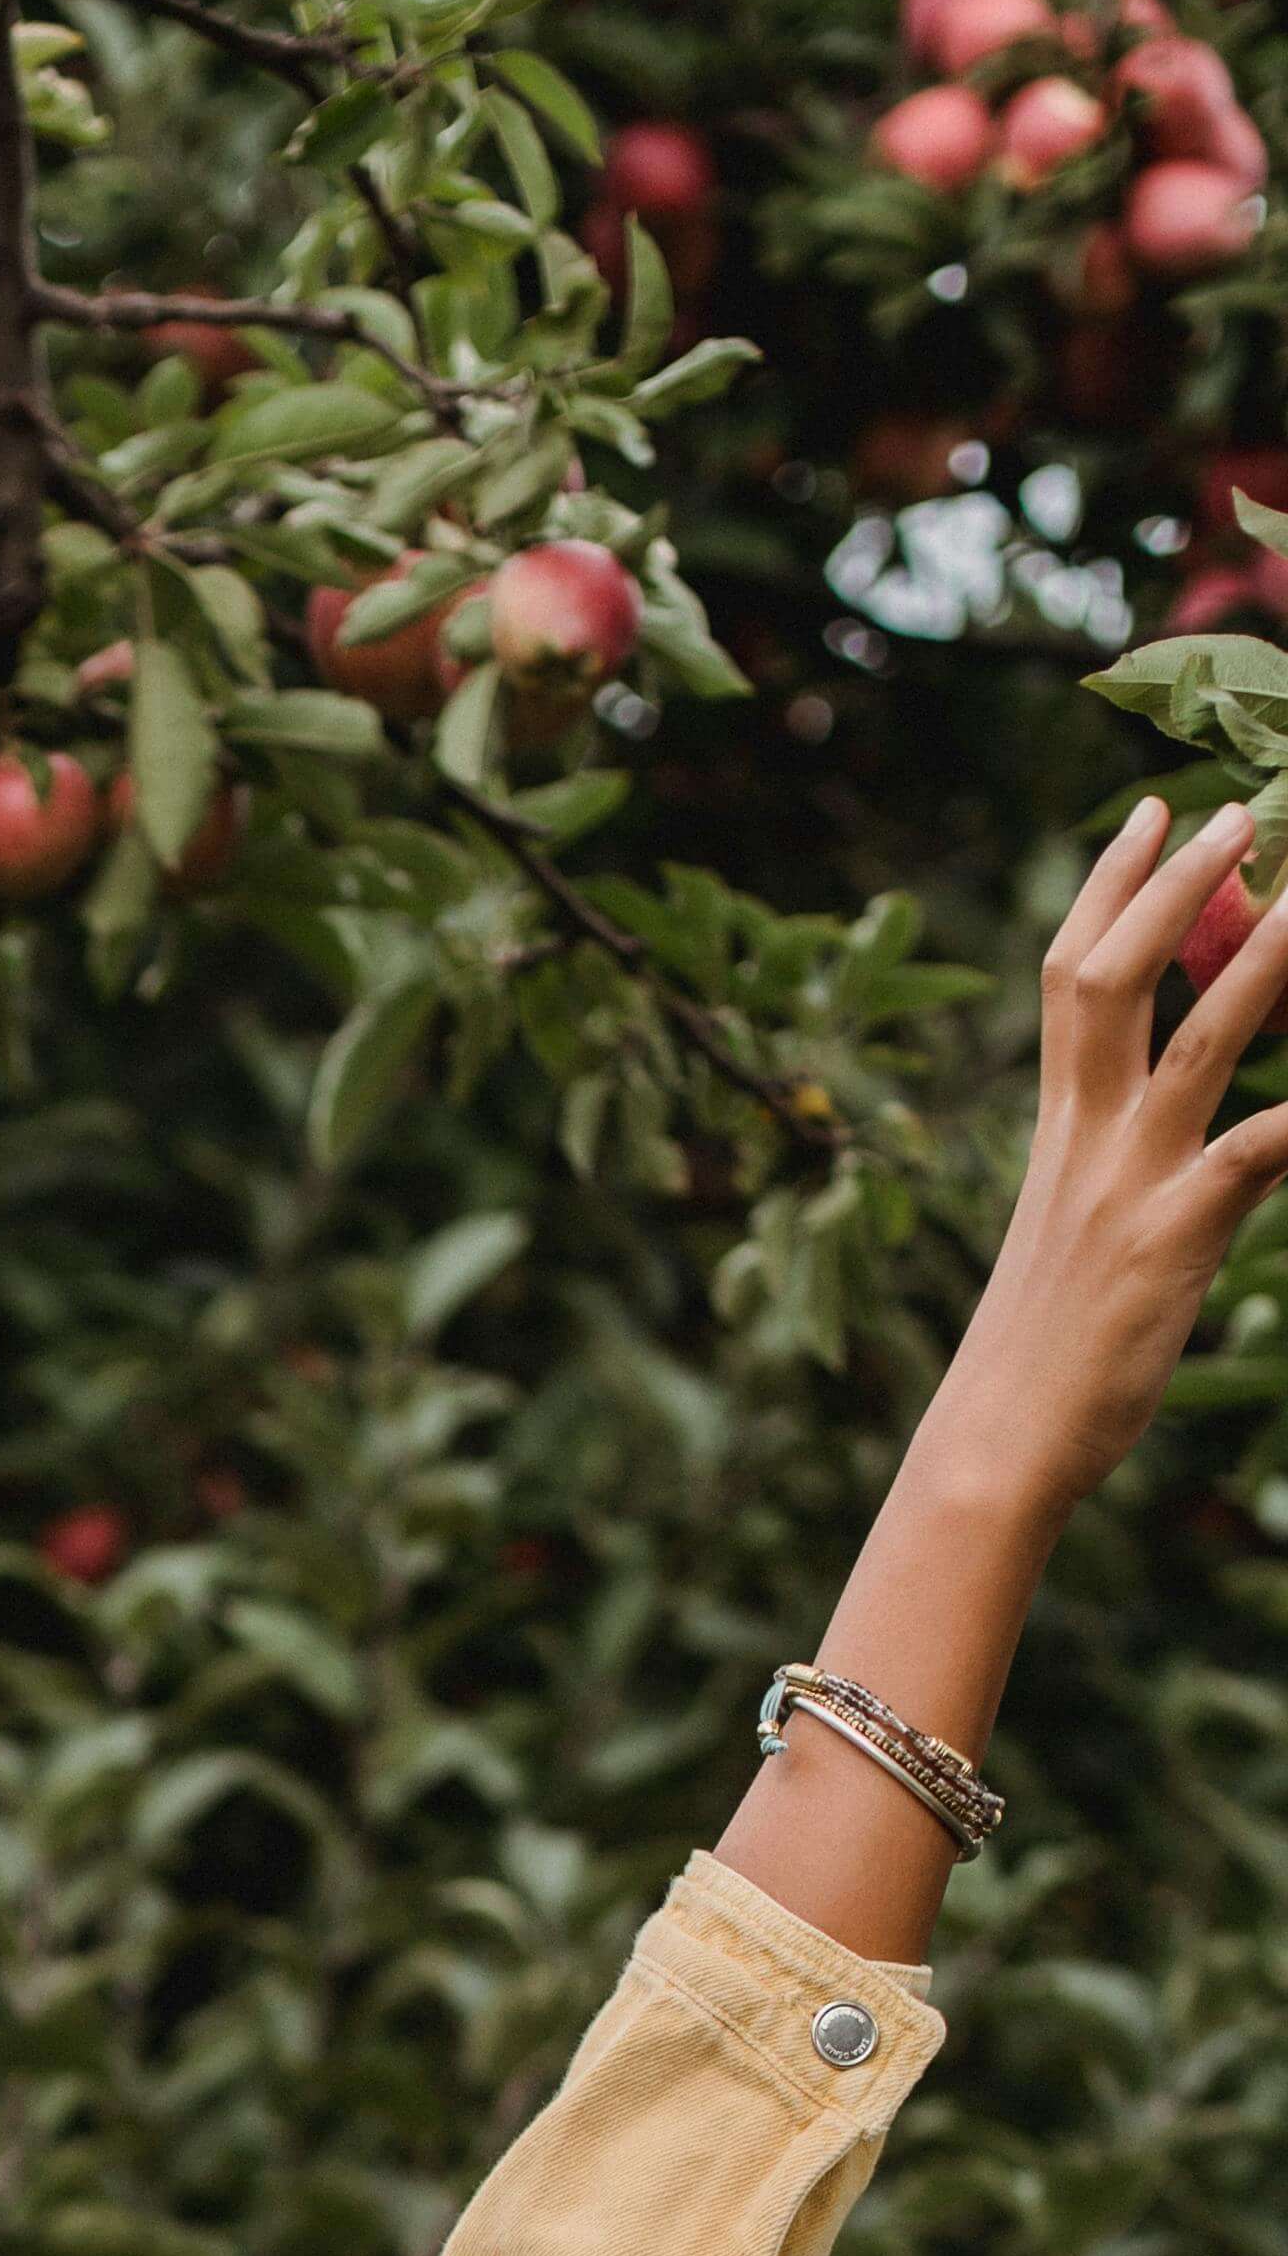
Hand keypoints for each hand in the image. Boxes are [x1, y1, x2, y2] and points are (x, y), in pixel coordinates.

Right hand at [920, 799, 1287, 1521]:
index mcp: (1061, 1129)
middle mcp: (1089, 1138)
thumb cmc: (1036, 1353)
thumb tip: (1149, 1126)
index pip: (1075, 975)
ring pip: (1200, 1040)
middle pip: (1117, 977)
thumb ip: (1107, 1162)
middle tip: (1240, 809)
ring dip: (1263, 957)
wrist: (996, 1446)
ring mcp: (1129, 1184)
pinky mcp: (1172, 1241)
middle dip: (1179, 886)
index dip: (1114, 887)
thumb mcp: (1068, 1231)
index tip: (1155, 814)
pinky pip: (1257, 1153)